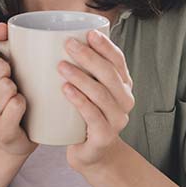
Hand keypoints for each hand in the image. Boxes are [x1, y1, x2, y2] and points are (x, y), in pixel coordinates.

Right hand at [0, 23, 35, 157]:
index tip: (0, 69)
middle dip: (10, 72)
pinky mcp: (1, 132)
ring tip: (13, 98)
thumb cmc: (0, 99)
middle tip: (10, 85)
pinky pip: (17, 104)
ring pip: (8, 86)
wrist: (5, 142)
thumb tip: (0, 28)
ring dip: (17, 89)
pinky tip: (19, 112)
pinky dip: (23, 104)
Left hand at [59, 29, 135, 171]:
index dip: (105, 46)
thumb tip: (60, 38)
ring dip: (81, 77)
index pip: (118, 61)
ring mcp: (117, 120)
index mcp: (123, 85)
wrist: (90, 154)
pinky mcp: (105, 137)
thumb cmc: (85, 117)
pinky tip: (66, 90)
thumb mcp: (89, 91)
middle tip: (68, 44)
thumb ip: (84, 70)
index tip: (88, 32)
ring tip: (61, 66)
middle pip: (109, 74)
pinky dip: (79, 101)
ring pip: (101, 94)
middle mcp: (125, 101)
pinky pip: (93, 116)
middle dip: (89, 57)